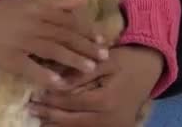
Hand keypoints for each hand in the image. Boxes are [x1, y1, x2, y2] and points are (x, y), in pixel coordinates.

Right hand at [0, 0, 109, 89]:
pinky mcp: (11, 58)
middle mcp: (34, 24)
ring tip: (90, 68)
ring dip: (73, 60)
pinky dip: (46, 75)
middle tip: (104, 56)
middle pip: (65, 36)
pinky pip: (31, 68)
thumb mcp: (31, 2)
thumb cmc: (4, 11)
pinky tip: (60, 82)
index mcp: (39, 9)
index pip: (68, 21)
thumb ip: (57, 3)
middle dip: (86, 47)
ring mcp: (22, 42)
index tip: (101, 40)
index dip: (86, 31)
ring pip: (53, 50)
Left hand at [28, 45, 163, 126]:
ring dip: (57, 124)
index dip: (52, 99)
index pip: (72, 102)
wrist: (151, 69)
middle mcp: (110, 119)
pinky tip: (55, 123)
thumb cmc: (126, 60)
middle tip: (30, 108)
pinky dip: (71, 126)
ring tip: (38, 118)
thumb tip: (57, 81)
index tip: (35, 94)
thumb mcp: (105, 60)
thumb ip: (82, 72)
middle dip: (50, 115)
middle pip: (73, 121)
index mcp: (107, 100)